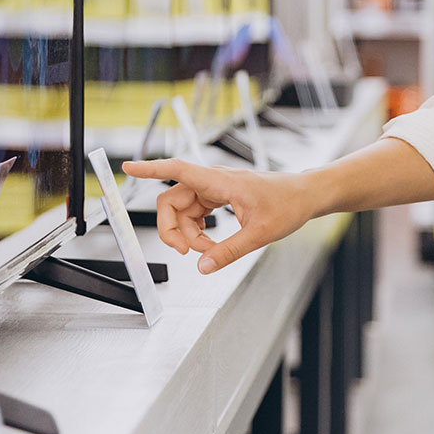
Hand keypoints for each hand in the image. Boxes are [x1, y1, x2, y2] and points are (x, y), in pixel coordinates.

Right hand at [121, 158, 322, 273]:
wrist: (306, 196)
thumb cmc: (288, 204)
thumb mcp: (259, 234)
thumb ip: (228, 251)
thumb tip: (202, 267)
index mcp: (220, 182)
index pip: (177, 170)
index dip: (150, 169)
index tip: (127, 166)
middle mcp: (214, 182)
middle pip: (173, 200)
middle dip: (172, 228)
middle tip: (184, 253)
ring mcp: (216, 189)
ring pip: (185, 211)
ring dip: (189, 234)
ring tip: (209, 251)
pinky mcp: (221, 197)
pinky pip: (197, 214)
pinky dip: (199, 231)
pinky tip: (213, 243)